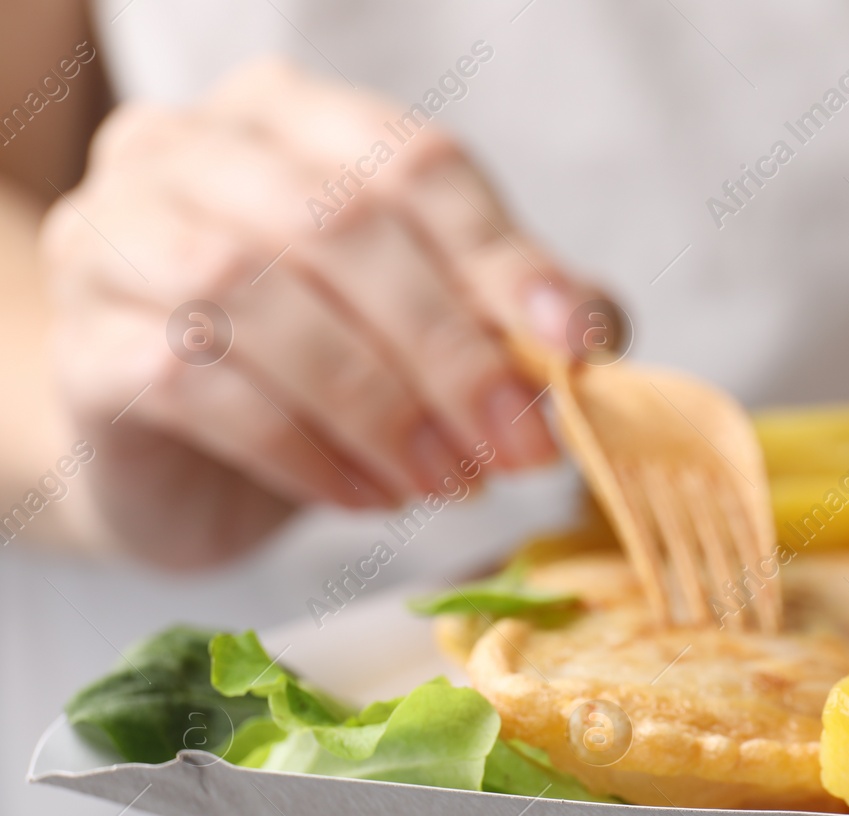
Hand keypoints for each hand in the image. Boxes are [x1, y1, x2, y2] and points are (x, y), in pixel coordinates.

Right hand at [41, 58, 607, 565]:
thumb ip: (508, 312)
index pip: (415, 164)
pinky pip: (197, 382)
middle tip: (517, 449)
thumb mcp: (426, 327)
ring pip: (257, 298)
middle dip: (449, 351)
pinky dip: (302, 448)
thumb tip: (595, 337)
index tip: (573, 349)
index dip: (504, 260)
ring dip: (377, 406)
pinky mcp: (85, 344)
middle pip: (340, 226)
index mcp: (292, 117)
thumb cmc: (314, 369)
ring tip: (447, 481)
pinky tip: (367, 496)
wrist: (171, 455)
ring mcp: (118, 237)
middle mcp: (189, 151)